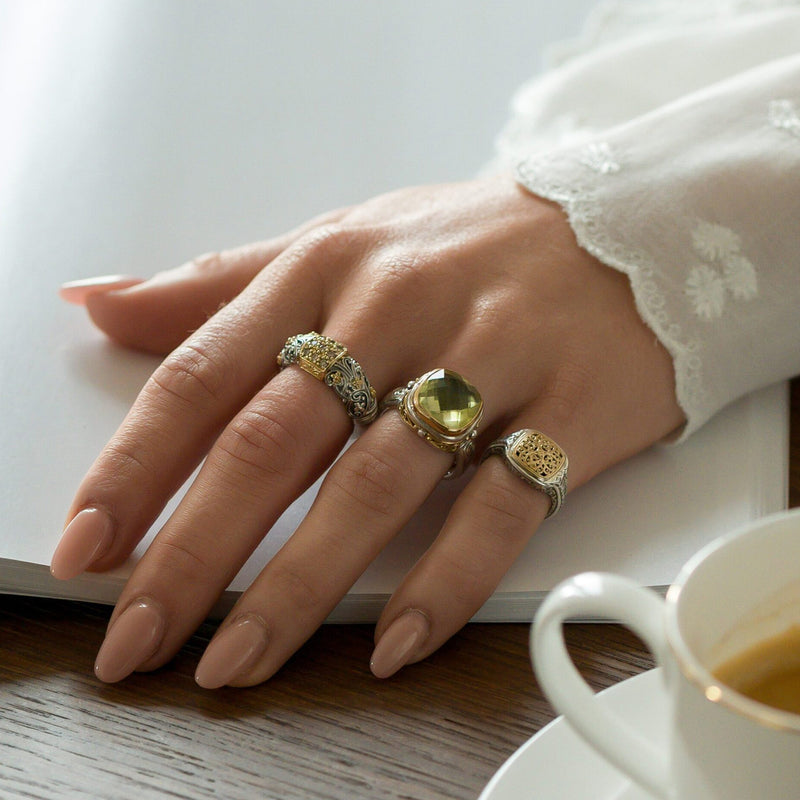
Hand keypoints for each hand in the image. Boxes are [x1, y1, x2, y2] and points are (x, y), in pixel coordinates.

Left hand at [52, 174, 683, 686]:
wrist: (630, 228)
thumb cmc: (468, 244)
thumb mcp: (341, 241)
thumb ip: (221, 284)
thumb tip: (101, 304)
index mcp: (327, 265)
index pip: (206, 373)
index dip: (137, 467)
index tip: (89, 546)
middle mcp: (398, 308)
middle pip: (274, 441)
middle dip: (195, 550)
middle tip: (140, 636)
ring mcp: (489, 357)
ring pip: (375, 484)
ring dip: (299, 584)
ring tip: (240, 658)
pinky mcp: (570, 408)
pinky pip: (497, 507)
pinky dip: (443, 582)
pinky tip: (394, 640)